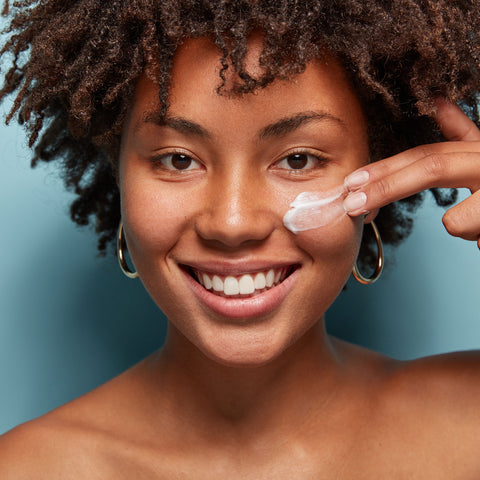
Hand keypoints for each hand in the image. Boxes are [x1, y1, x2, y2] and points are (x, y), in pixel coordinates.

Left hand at [343, 99, 479, 248]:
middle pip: (431, 167)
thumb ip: (464, 133)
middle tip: (351, 205)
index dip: (385, 168)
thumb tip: (436, 101)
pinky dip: (479, 241)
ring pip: (455, 222)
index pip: (426, 153)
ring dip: (459, 228)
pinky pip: (476, 239)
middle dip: (385, 187)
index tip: (351, 181)